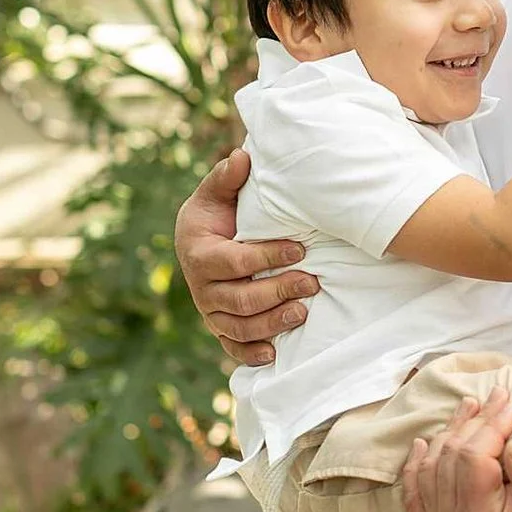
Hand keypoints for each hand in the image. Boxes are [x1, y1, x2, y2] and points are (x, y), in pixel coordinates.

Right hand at [175, 147, 318, 365]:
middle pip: (240, 299)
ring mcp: (211, 310)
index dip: (267, 257)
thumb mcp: (217, 193)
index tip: (300, 248)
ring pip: (238, 327)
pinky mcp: (221, 326)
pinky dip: (251, 354)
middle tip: (313, 282)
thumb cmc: (217, 213)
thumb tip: (242, 156)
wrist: (205, 240)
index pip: (234, 262)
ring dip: (272, 323)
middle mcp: (201, 286)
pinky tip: (274, 354)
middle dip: (278, 291)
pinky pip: (232, 346)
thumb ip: (228, 177)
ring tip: (303, 312)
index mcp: (198, 252)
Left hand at [400, 388, 511, 511]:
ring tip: (469, 407)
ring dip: (448, 434)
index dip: (492, 423)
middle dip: (474, 421)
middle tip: (496, 397)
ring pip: (431, 469)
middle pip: (451, 456)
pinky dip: (416, 467)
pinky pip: (416, 495)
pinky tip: (422, 444)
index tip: (511, 402)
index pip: (474, 455)